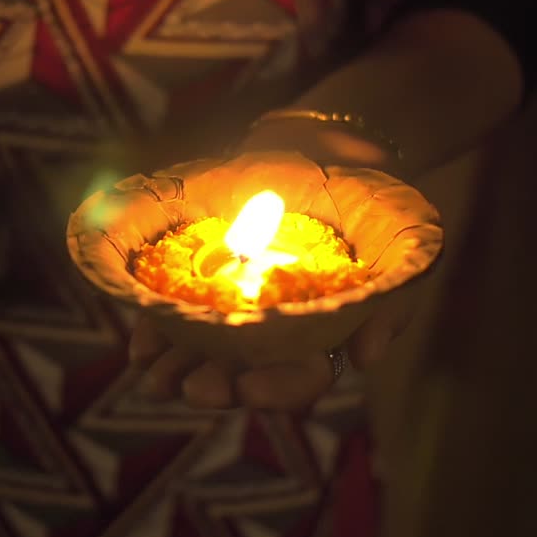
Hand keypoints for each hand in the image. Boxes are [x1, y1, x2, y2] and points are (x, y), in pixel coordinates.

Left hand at [126, 116, 426, 410]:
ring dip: (177, 370)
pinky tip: (142, 346)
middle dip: (217, 385)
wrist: (325, 147)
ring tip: (156, 377)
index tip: (248, 385)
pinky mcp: (201, 280)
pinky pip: (174, 315)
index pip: (301, 376)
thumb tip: (363, 360)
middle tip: (195, 388)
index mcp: (319, 335)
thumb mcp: (395, 248)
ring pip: (203, 352)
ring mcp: (234, 308)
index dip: (277, 389)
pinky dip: (156, 332)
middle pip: (244, 373)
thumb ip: (388, 304)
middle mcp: (273, 332)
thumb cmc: (367, 200)